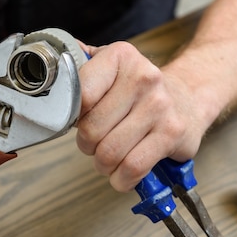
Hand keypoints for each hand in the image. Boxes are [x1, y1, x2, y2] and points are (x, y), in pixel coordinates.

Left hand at [76, 42, 208, 191]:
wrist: (190, 97)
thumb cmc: (140, 90)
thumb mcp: (112, 68)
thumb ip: (80, 68)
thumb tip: (45, 73)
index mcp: (121, 57)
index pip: (78, 94)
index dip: (72, 116)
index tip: (80, 120)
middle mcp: (143, 77)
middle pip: (91, 130)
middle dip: (87, 146)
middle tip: (95, 144)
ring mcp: (160, 106)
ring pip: (110, 153)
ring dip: (104, 165)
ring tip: (110, 158)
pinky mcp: (172, 134)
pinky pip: (133, 167)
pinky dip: (122, 179)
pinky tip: (123, 174)